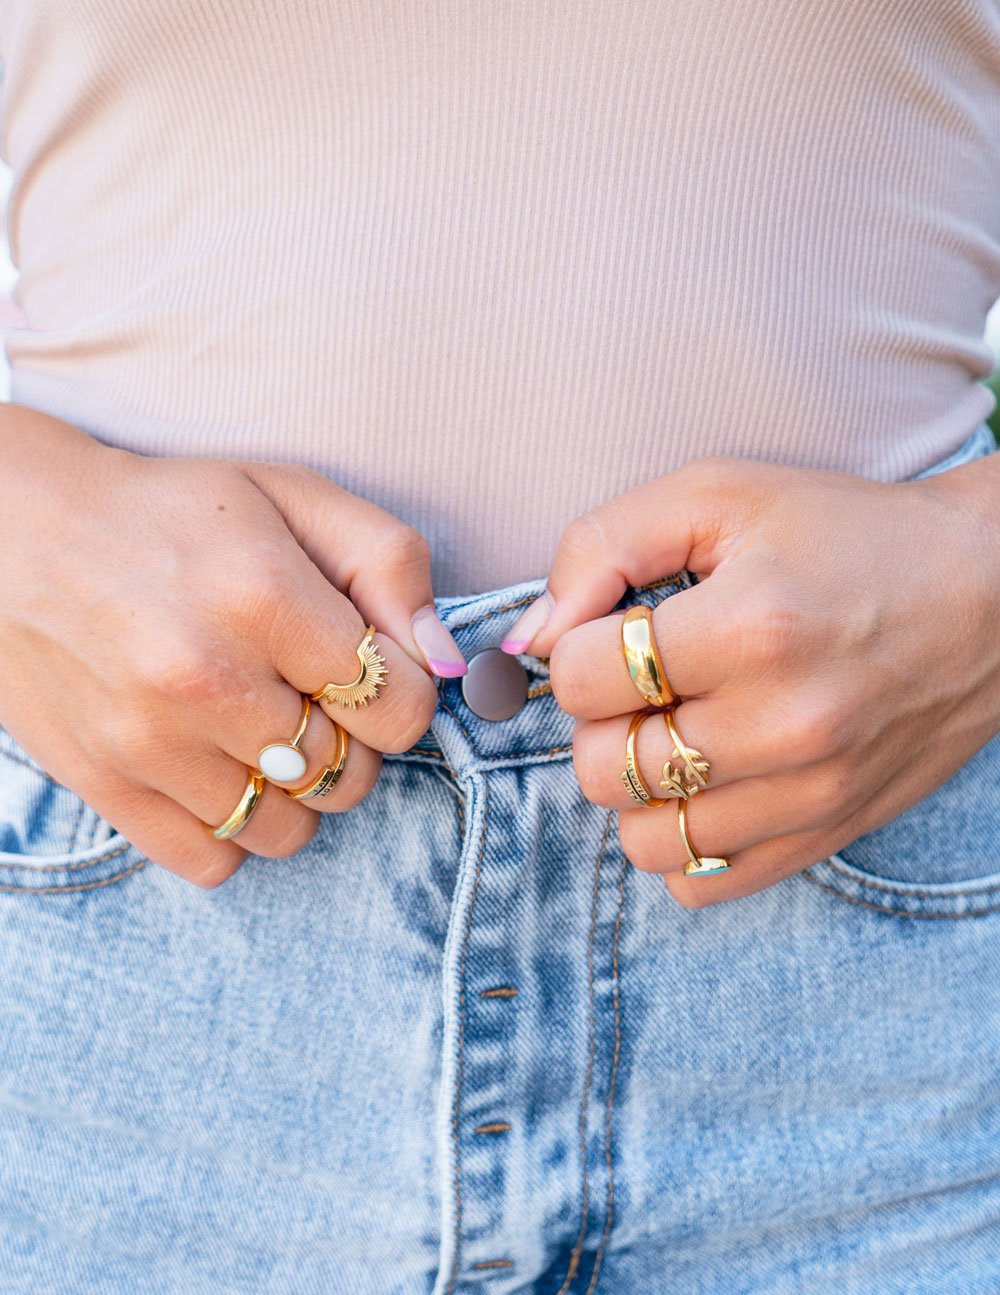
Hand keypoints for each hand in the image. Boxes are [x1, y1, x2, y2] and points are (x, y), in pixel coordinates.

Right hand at [0, 405, 467, 885]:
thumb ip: (388, 564)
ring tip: (263, 730)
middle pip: (350, 776)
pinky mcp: (104, 785)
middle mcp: (205, 679)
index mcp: (264, 597)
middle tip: (310, 694)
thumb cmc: (171, 512)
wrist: (17, 534)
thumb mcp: (292, 495)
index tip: (368, 673)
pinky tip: (218, 767)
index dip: (403, 695)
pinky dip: (232, 828)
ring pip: (290, 831)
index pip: (400, 708)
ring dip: (296, 790)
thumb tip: (446, 660)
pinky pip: (214, 860)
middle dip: (352, 741)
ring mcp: (148, 743)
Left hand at [501, 452, 999, 906]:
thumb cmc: (845, 533)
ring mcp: (808, 795)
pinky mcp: (827, 835)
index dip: (577, 649)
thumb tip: (527, 640)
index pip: (578, 679)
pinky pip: (700, 886)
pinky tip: (708, 779)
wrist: (987, 594)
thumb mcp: (718, 495)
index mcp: (751, 627)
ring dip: (637, 785)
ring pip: (641, 839)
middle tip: (647, 682)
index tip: (620, 630)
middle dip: (601, 720)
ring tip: (678, 729)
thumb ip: (601, 547)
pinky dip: (682, 839)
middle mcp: (782, 725)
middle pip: (601, 768)